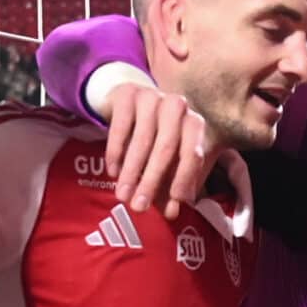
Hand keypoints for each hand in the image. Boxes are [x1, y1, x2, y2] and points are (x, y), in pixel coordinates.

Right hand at [100, 79, 249, 221]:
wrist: (131, 103)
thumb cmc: (156, 138)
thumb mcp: (168, 163)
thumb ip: (171, 187)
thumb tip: (171, 213)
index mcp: (194, 124)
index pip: (193, 154)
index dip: (183, 180)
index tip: (171, 206)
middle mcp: (178, 106)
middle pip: (167, 147)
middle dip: (152, 180)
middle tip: (139, 206)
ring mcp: (153, 96)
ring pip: (143, 138)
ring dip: (132, 171)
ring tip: (122, 195)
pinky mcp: (128, 93)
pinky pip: (121, 126)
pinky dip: (116, 152)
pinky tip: (112, 171)